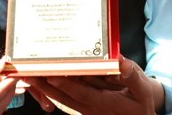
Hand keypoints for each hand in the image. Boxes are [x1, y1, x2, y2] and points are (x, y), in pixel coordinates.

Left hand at [23, 57, 154, 114]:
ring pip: (60, 97)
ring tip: (30, 73)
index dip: (66, 83)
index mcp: (103, 103)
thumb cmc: (140, 102)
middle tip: (29, 72)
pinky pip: (63, 98)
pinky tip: (43, 78)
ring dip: (44, 86)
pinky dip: (52, 88)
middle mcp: (89, 107)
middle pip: (63, 95)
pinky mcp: (82, 106)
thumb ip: (132, 77)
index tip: (51, 75)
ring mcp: (84, 108)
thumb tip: (122, 63)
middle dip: (45, 84)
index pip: (80, 92)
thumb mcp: (142, 89)